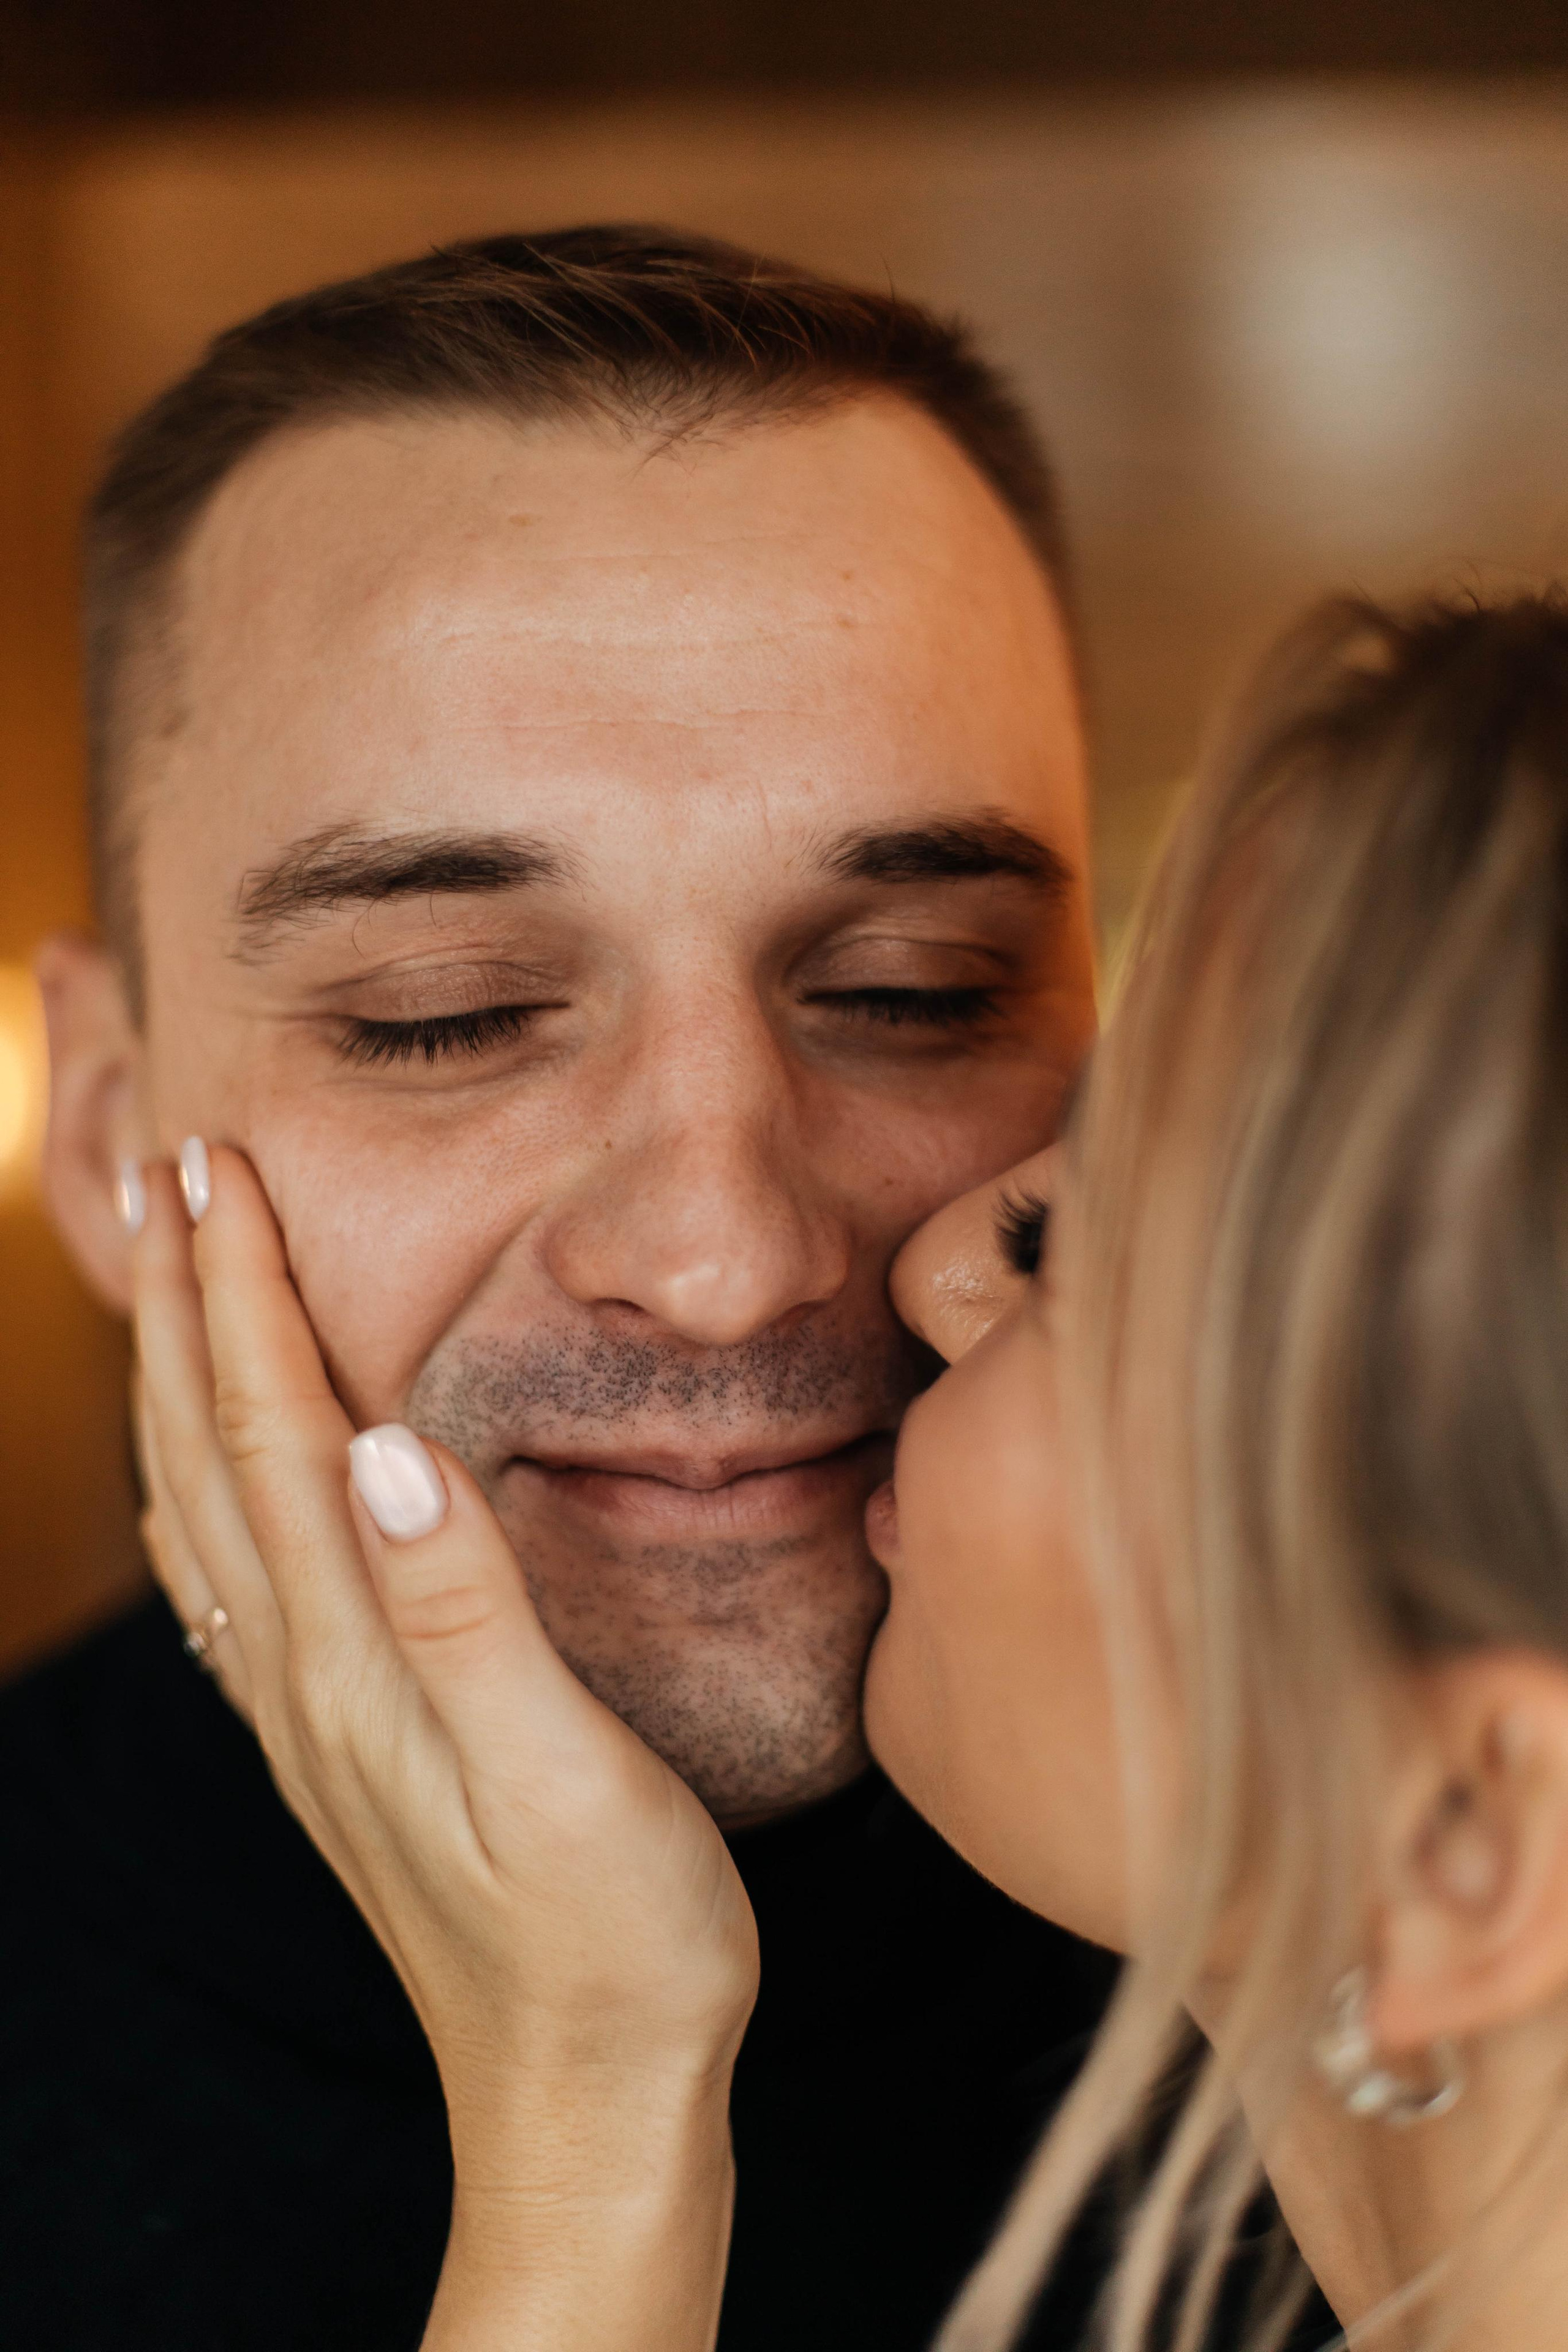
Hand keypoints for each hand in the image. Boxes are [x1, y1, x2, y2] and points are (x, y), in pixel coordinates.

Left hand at [130, 1145, 757, 2350]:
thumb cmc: (613, 1947)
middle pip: (213, 1451)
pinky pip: (236, 1589)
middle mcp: (307, 1675)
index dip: (241, 1290)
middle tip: (173, 1172)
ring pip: (209, 1509)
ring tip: (171, 1282)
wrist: (584, 2105)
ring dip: (182, 1380)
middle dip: (185, 1302)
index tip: (221, 1167)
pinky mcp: (341, 1749)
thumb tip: (394, 1453)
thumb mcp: (568, 1780)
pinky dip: (203, 1498)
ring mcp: (311, 1717)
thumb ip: (471, 1615)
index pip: (277, 1428)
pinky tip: (203, 1484)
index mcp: (358, 1656)